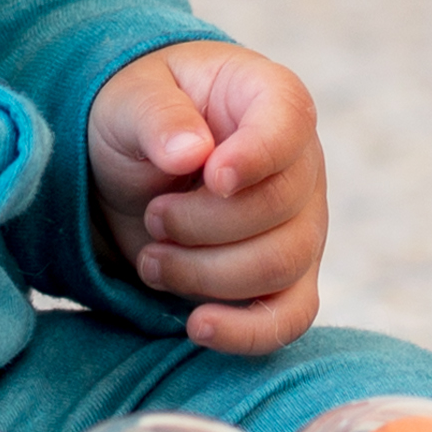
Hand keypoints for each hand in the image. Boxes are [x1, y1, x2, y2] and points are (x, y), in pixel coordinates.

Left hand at [87, 42, 326, 352]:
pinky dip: (246, 331)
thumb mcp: (130, 99)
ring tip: (152, 259)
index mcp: (270, 99)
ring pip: (279, 268)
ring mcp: (301, 225)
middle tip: (152, 216)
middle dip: (200, 224)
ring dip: (202, 273)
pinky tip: (198, 326)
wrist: (133, 166)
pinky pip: (289, 318)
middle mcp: (300, 164)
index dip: (255, 156)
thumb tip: (192, 152)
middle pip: (279, 211)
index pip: (289, 124)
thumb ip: (157, 117)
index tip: (212, 175)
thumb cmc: (140, 117)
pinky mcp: (286, 279)